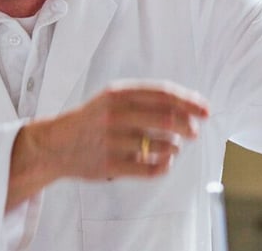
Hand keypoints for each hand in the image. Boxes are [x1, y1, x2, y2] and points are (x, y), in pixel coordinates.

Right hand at [7, 81, 208, 209]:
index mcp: (117, 93)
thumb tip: (188, 106)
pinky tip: (163, 162)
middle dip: (188, 127)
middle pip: (166, 120)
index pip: (162, 93)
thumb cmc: (93, 121)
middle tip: (193, 132)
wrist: (55, 145)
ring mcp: (111, 140)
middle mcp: (114, 114)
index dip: (188, 101)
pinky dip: (164, 166)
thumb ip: (145, 99)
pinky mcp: (110, 164)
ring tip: (171, 147)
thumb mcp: (113, 99)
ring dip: (174, 147)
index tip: (205, 110)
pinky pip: (150, 168)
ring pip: (161, 145)